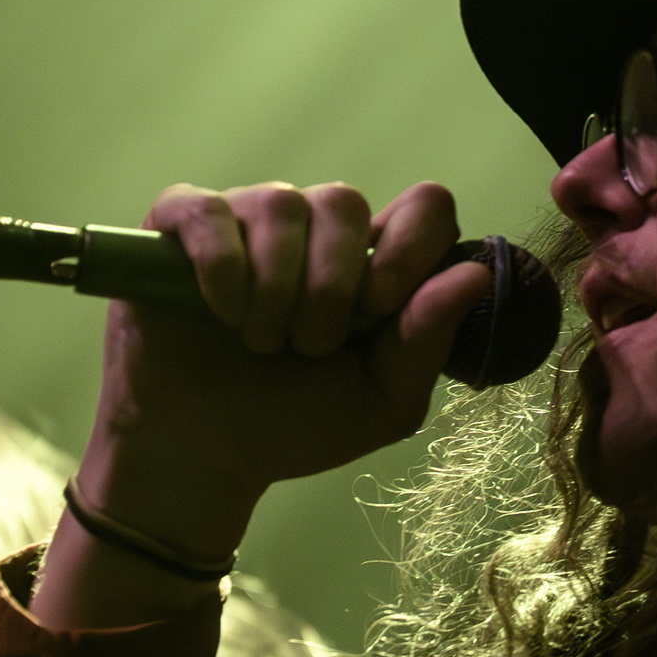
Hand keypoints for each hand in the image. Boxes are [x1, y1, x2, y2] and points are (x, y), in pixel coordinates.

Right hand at [73, 179, 490, 560]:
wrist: (205, 455)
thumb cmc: (297, 424)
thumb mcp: (383, 401)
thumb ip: (429, 340)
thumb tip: (476, 273)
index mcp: (374, 262)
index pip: (423, 205)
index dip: (411, 247)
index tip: (380, 307)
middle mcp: (315, 229)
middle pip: (345, 200)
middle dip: (330, 286)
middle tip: (308, 347)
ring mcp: (248, 220)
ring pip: (281, 204)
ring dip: (275, 289)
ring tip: (260, 343)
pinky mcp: (180, 227)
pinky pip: (207, 211)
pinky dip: (219, 266)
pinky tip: (221, 312)